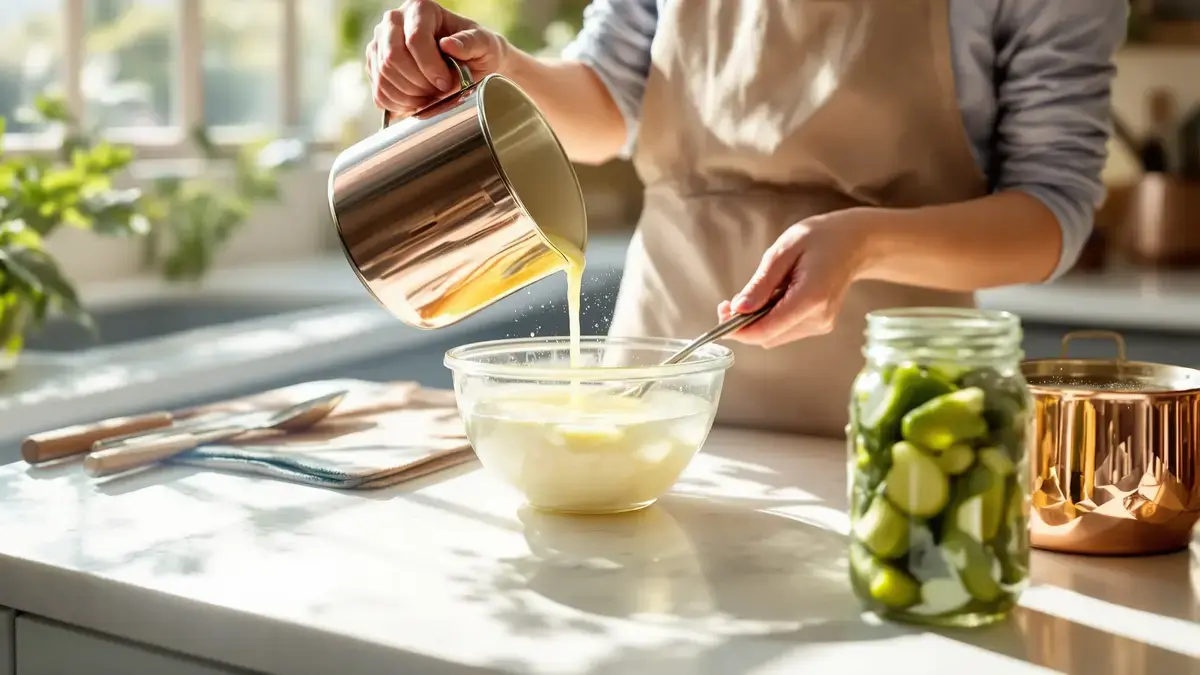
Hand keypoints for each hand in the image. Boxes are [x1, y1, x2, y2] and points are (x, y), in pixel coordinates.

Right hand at [366, 0, 510, 118]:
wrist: (470, 65)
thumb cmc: (479, 51)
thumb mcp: (485, 44)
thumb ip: (472, 42)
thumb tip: (448, 45)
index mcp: (420, 9)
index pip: (415, 39)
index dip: (430, 67)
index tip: (446, 84)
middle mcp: (394, 20)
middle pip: (392, 57)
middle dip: (418, 83)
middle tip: (438, 93)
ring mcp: (380, 42)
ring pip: (383, 75)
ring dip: (408, 96)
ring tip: (431, 98)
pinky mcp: (375, 65)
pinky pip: (379, 91)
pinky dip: (397, 104)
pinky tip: (417, 103)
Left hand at [717, 209, 878, 348]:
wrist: (855, 243)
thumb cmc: (820, 238)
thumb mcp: (783, 250)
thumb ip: (761, 282)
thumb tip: (738, 309)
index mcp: (811, 297)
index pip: (767, 329)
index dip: (738, 329)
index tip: (721, 315)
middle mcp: (818, 318)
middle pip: (768, 336)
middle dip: (744, 324)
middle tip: (728, 302)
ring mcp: (821, 324)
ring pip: (774, 335)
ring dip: (756, 321)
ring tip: (756, 293)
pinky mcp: (819, 325)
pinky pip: (784, 330)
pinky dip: (770, 319)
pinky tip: (772, 298)